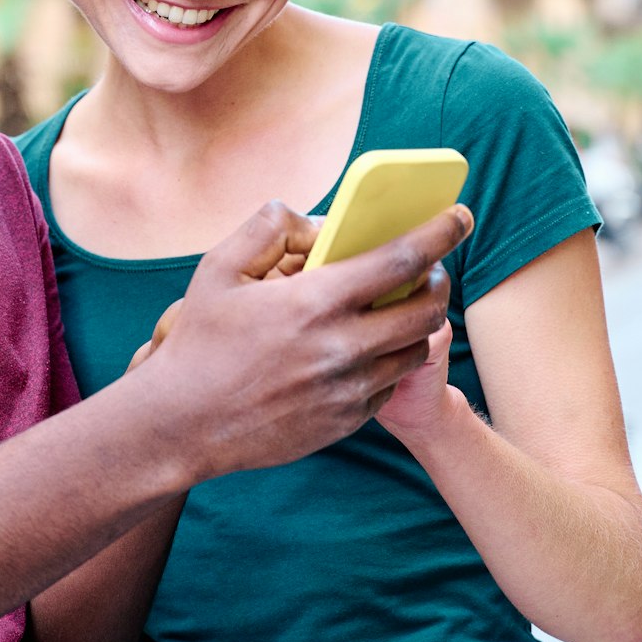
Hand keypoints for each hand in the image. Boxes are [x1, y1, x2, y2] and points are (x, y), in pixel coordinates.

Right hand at [131, 201, 470, 481]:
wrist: (181, 426)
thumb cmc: (198, 343)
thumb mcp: (219, 269)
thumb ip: (268, 228)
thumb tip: (313, 218)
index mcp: (316, 302)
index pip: (403, 258)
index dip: (441, 231)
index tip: (460, 215)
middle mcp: (341, 347)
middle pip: (426, 307)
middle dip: (439, 279)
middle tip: (431, 267)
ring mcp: (347, 390)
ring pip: (416, 348)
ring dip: (420, 322)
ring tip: (402, 306)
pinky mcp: (345, 422)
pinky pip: (389, 384)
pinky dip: (390, 359)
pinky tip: (369, 347)